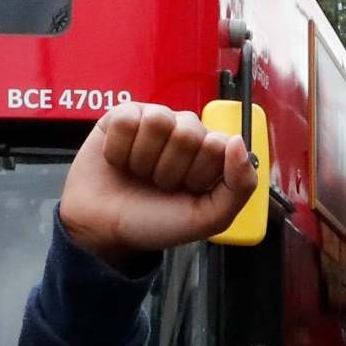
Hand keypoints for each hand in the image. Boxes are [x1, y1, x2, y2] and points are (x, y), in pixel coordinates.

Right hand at [58, 103, 257, 266]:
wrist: (104, 229)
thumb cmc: (155, 221)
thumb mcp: (209, 218)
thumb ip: (241, 185)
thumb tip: (238, 141)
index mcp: (211, 151)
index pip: (218, 144)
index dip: (199, 174)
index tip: (186, 191)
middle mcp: (185, 130)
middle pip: (187, 132)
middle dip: (169, 169)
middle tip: (159, 184)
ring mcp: (155, 120)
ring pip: (157, 121)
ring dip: (144, 159)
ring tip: (140, 173)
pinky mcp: (122, 116)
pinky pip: (127, 120)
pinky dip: (119, 150)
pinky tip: (120, 161)